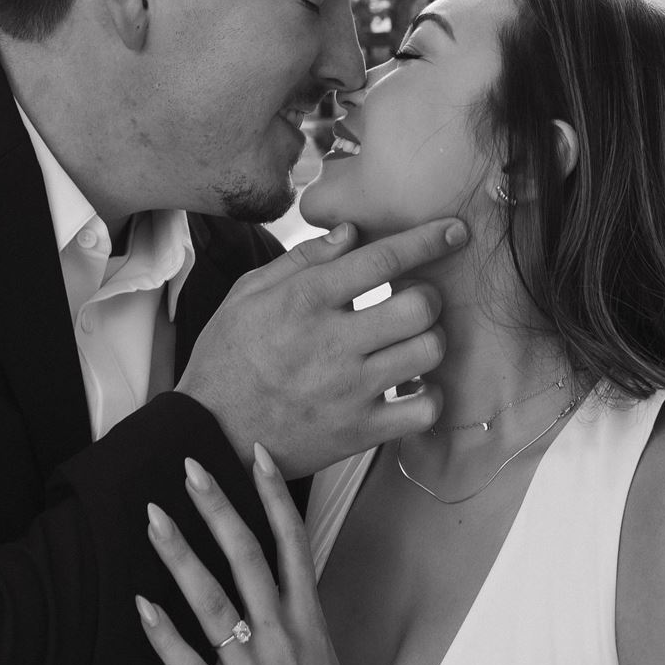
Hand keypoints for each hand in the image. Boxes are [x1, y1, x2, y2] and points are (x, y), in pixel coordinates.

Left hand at [137, 445, 385, 664]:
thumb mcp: (321, 662)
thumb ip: (294, 621)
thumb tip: (270, 585)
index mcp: (309, 622)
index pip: (292, 543)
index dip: (273, 496)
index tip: (255, 453)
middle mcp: (282, 638)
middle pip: (248, 557)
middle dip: (218, 508)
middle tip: (189, 467)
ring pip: (213, 600)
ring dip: (181, 555)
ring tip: (154, 517)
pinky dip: (163, 633)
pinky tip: (140, 604)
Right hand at [176, 221, 459, 476]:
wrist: (209, 433)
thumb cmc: (228, 356)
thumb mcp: (248, 293)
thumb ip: (302, 259)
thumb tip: (352, 232)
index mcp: (305, 300)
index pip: (382, 259)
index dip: (427, 239)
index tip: (455, 231)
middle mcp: (332, 342)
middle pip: (419, 306)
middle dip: (429, 294)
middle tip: (417, 298)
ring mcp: (350, 391)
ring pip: (427, 352)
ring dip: (430, 340)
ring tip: (412, 340)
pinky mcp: (359, 432)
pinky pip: (423, 410)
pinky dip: (428, 394)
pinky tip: (411, 385)